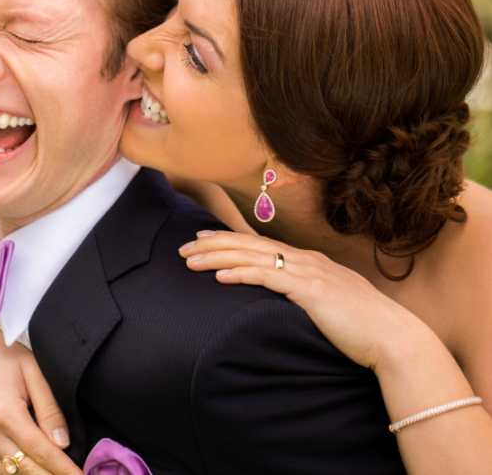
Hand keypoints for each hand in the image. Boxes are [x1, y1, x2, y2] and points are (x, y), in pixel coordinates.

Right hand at [0, 328, 80, 474]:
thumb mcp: (35, 373)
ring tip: (60, 474)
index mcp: (4, 413)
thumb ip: (50, 409)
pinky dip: (20, 474)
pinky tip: (40, 471)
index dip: (64, 469)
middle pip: (27, 470)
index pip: (41, 452)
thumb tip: (63, 443)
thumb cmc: (6, 357)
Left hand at [178, 230, 422, 370]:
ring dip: (217, 257)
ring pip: (252, 257)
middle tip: (183, 248)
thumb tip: (285, 299)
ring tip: (190, 260)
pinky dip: (242, 274)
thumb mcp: (330, 304)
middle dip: (213, 244)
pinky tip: (219, 277)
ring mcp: (309, 272)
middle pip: (249, 245)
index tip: (202, 240)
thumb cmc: (363, 328)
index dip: (228, 240)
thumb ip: (307, 295)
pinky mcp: (310, 290)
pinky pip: (269, 277)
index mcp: (310, 262)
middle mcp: (307, 260)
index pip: (260, 245)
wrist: (394, 338)